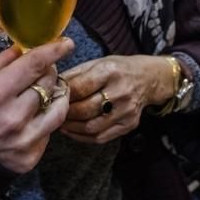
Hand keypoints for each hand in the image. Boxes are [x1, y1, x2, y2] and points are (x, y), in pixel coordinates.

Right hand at [0, 38, 73, 172]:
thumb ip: (2, 63)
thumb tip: (24, 47)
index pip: (35, 64)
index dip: (54, 50)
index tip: (66, 44)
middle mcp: (13, 116)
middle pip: (49, 83)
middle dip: (49, 73)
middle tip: (43, 72)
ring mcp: (24, 139)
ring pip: (59, 109)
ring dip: (57, 96)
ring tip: (48, 93)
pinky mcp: (31, 156)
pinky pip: (48, 132)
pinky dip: (44, 121)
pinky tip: (31, 119)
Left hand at [59, 55, 176, 144]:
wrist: (149, 79)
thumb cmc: (118, 68)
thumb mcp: (98, 62)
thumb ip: (75, 74)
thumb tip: (51, 85)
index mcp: (110, 71)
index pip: (80, 87)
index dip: (62, 95)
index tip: (50, 97)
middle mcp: (120, 92)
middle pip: (85, 109)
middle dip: (65, 113)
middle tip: (52, 112)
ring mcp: (126, 111)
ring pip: (91, 127)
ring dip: (71, 127)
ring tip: (59, 123)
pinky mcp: (129, 125)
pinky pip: (101, 137)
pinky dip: (82, 136)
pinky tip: (72, 130)